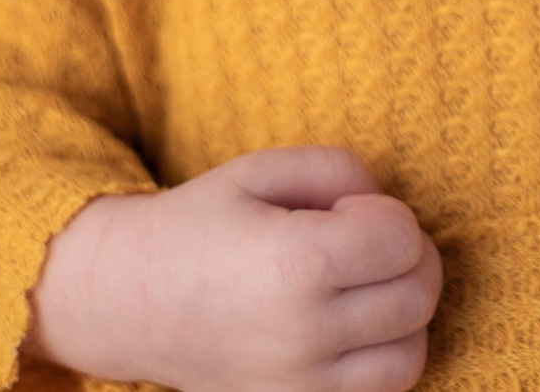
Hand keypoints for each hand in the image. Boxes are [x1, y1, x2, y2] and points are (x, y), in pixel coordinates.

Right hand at [26, 145, 442, 391]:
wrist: (122, 302)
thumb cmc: (198, 226)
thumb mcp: (263, 170)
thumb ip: (343, 170)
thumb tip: (389, 211)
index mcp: (294, 264)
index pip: (403, 240)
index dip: (389, 215)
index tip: (348, 213)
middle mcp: (299, 334)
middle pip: (417, 297)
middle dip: (408, 259)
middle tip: (362, 247)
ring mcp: (294, 386)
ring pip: (409, 356)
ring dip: (402, 317)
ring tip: (361, 291)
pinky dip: (380, 361)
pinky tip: (350, 331)